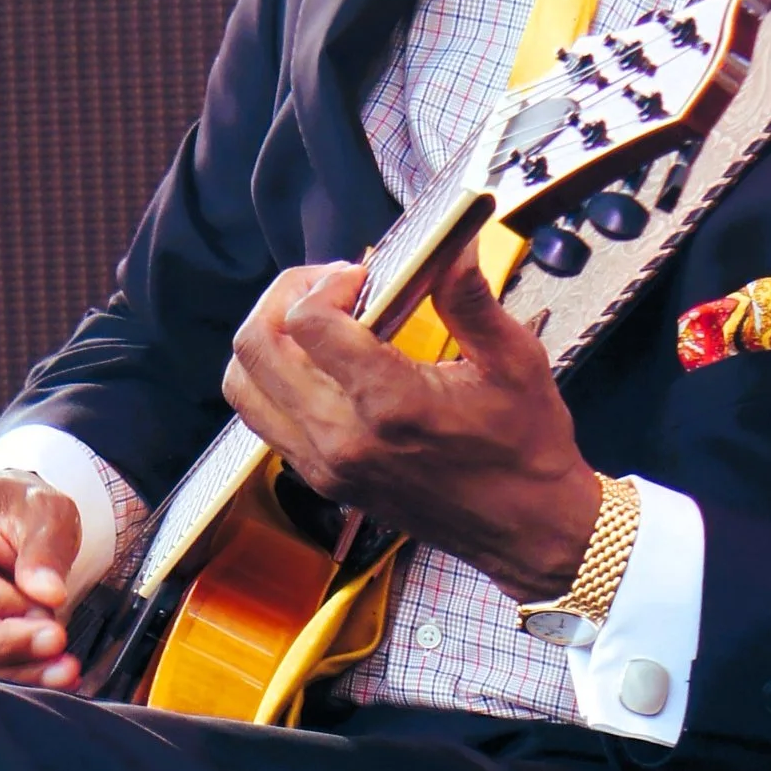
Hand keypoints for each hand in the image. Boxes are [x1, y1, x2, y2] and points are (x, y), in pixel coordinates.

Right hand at [0, 474, 85, 686]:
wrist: (1, 526)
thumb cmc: (14, 510)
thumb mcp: (44, 510)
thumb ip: (46, 547)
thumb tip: (48, 594)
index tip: (48, 610)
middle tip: (56, 644)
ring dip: (6, 667)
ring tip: (63, 665)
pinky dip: (4, 673)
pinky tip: (46, 669)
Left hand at [222, 247, 603, 601]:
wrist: (525, 529)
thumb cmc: (526, 447)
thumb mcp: (514, 361)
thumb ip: (470, 298)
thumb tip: (453, 242)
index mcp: (390, 404)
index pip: (307, 322)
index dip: (325, 283)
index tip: (363, 277)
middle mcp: (343, 438)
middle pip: (256, 347)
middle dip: (284, 297)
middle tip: (330, 287)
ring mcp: (324, 464)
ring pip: (244, 385)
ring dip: (268, 339)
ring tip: (314, 321)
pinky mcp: (321, 479)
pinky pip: (264, 419)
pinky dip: (274, 380)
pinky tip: (321, 364)